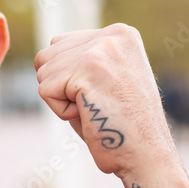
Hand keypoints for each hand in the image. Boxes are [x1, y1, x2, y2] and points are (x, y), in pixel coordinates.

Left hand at [34, 23, 179, 179]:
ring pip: (43, 73)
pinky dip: (61, 110)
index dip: (66, 80)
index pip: (58, 45)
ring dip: (61, 99)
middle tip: (97, 104)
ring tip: (95, 108)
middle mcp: (112, 34)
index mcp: (119, 33)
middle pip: (45, 57)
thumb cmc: (121, 126)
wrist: (146, 154)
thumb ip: (79, 61)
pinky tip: (91, 114)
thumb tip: (41, 57)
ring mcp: (101, 48)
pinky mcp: (88, 67)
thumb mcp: (103, 81)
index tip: (101, 95)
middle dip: (61, 88)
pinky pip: (46, 90)